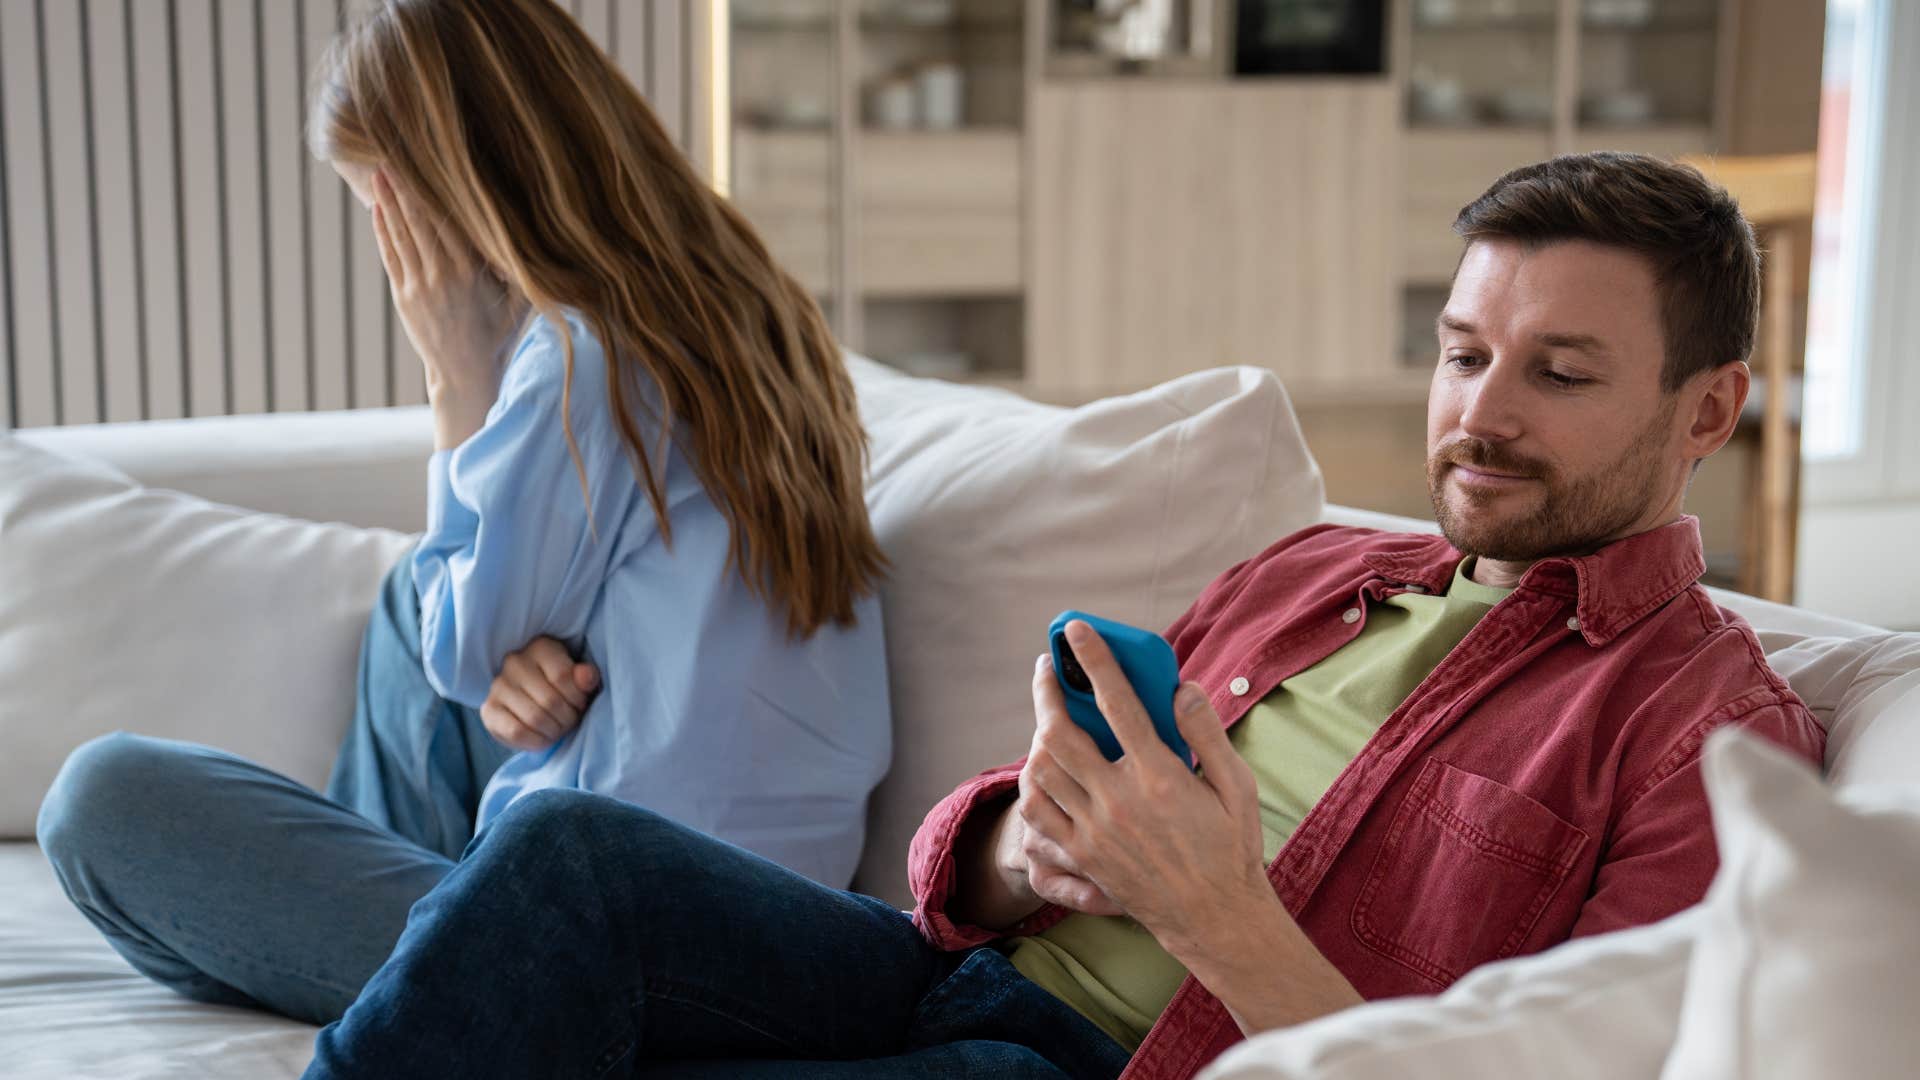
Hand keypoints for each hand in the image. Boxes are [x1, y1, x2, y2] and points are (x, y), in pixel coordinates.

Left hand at [370, 169, 524, 444]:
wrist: (465, 374)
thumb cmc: (497, 337)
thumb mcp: (517, 305)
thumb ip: (520, 273)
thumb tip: (538, 243)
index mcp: (472, 273)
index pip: (449, 223)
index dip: (434, 194)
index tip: (427, 166)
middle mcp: (443, 276)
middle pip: (419, 223)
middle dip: (405, 189)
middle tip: (391, 158)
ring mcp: (419, 287)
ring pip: (401, 236)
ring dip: (388, 203)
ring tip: (379, 175)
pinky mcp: (404, 298)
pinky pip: (391, 257)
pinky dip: (383, 232)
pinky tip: (378, 211)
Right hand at [480, 637, 600, 752]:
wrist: (535, 699)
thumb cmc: (563, 687)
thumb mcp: (581, 678)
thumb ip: (587, 677)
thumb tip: (587, 676)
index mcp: (541, 647)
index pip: (562, 677)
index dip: (577, 698)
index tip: (579, 704)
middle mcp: (515, 662)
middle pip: (550, 701)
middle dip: (567, 718)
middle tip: (570, 721)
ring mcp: (498, 686)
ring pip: (534, 718)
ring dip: (554, 731)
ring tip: (558, 728)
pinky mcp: (489, 710)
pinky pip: (516, 732)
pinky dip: (536, 741)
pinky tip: (543, 737)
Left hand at [1023, 621, 1270, 957]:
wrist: (1214, 918)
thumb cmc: (1231, 847)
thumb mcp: (1237, 785)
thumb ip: (1207, 731)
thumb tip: (1180, 687)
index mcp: (1160, 776)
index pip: (1117, 702)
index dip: (1093, 658)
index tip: (1075, 629)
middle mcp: (1120, 800)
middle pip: (1061, 731)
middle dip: (1047, 688)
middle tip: (1048, 665)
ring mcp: (1095, 830)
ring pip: (1043, 768)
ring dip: (1038, 729)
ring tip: (1047, 710)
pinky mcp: (1082, 854)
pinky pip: (1038, 809)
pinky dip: (1032, 779)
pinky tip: (1041, 764)